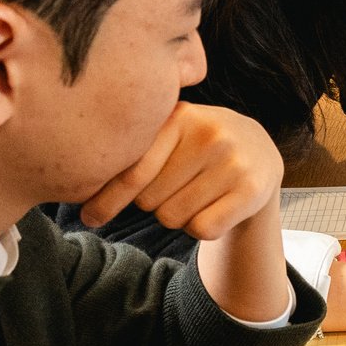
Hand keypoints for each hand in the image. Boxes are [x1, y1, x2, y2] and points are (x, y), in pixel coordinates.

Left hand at [80, 103, 282, 239]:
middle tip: (176, 188)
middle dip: (154, 203)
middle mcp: (209, 134)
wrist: (260, 152)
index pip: (133, 172)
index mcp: (180, 116)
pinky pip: (202, 229)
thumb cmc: (197, 150)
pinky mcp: (252, 189)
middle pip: (149, 201)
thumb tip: (84, 203)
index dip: (108, 199)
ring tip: (197, 194)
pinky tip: (214, 208)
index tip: (90, 217)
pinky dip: (201, 228)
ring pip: (173, 218)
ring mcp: (234, 161)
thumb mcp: (171, 136)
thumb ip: (135, 153)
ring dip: (178, 217)